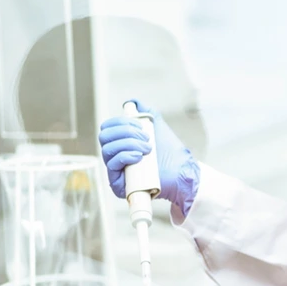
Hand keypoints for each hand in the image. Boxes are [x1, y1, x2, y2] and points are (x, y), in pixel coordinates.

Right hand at [98, 99, 200, 215]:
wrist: (181, 172)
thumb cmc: (170, 153)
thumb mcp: (158, 127)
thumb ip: (145, 112)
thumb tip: (132, 102)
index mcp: (121, 141)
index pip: (108, 127)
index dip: (121, 122)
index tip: (141, 125)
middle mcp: (115, 155)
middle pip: (104, 136)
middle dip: (126, 132)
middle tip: (146, 138)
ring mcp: (116, 170)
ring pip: (107, 149)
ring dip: (129, 144)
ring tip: (148, 148)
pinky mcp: (118, 184)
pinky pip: (112, 164)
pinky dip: (125, 156)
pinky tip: (139, 157)